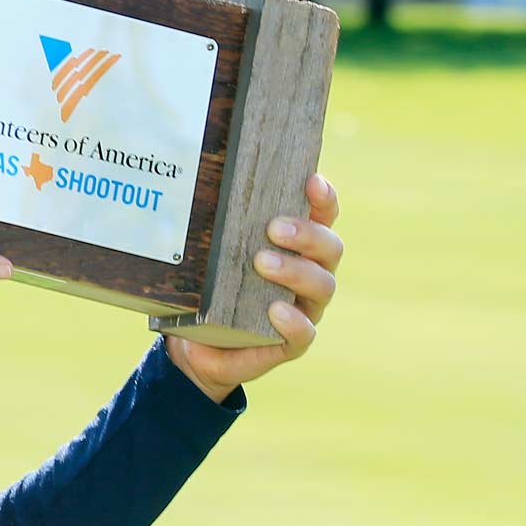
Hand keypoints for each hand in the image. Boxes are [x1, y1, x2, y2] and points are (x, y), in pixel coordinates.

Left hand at [165, 172, 342, 402]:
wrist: (196, 344)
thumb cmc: (210, 287)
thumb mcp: (212, 254)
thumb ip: (216, 227)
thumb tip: (195, 190)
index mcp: (298, 246)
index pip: (323, 216)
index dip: (324, 198)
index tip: (311, 182)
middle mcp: (310, 274)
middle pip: (330, 248)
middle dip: (307, 233)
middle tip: (273, 228)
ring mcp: (305, 308)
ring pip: (323, 286)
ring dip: (296, 271)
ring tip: (262, 263)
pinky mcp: (292, 342)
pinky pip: (304, 332)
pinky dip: (293, 320)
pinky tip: (275, 309)